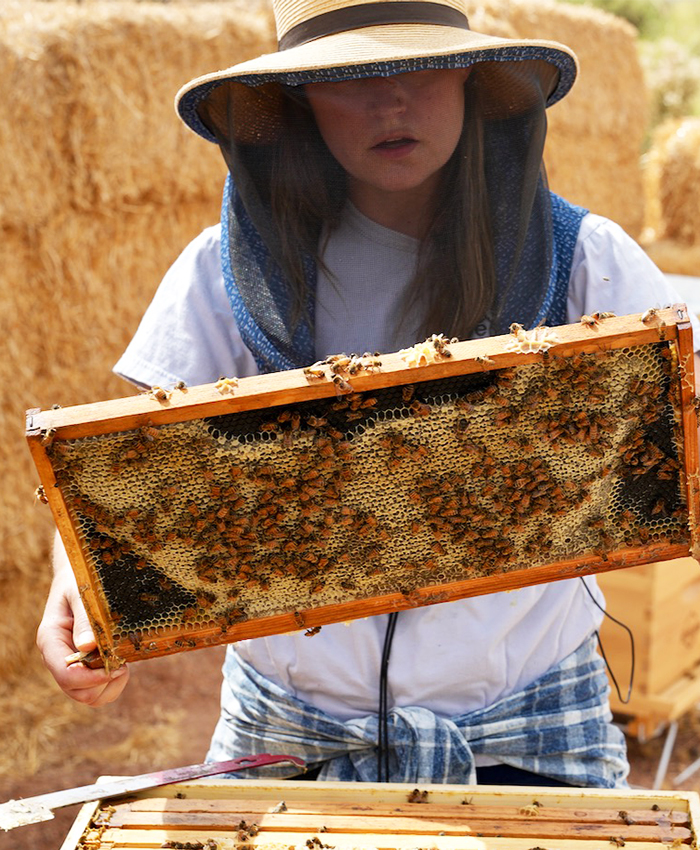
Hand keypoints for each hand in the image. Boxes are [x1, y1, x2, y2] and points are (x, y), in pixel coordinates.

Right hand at [36, 532, 129, 706]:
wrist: (79, 577)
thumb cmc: (80, 580)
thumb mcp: (81, 592)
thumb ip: (84, 618)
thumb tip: (87, 647)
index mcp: (51, 639)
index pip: (65, 674)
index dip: (90, 677)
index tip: (116, 666)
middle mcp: (58, 656)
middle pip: (77, 691)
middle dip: (102, 683)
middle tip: (123, 662)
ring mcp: (72, 663)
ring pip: (88, 696)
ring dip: (109, 686)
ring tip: (123, 662)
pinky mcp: (86, 665)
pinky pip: (98, 689)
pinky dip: (113, 683)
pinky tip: (122, 662)